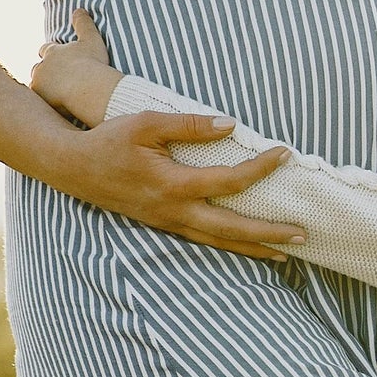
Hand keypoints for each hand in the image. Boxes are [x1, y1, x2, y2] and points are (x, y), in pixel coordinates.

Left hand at [31, 8, 122, 125]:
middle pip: (38, 68)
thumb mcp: (91, 39)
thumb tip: (79, 9)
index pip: (46, 50)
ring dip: (44, 87)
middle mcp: (41, 65)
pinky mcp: (40, 98)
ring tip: (56, 95)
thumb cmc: (92, 63)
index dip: (51, 53)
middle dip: (45, 71)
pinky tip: (56, 106)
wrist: (88, 87)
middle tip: (56, 78)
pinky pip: (40, 101)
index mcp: (52, 51)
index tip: (58, 58)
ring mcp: (39, 83)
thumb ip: (83, 23)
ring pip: (37, 84)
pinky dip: (47, 102)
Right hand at [40, 111, 302, 258]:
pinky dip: (230, 245)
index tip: (285, 152)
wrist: (72, 167)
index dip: (261, 167)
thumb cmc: (109, 140)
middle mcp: (175, 211)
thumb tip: (231, 125)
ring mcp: (168, 223)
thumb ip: (190, 124)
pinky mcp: (163, 225)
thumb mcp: (147, 123)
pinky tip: (248, 246)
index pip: (230, 180)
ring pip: (219, 242)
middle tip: (304, 235)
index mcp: (173, 184)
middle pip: (232, 228)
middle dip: (270, 233)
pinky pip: (204, 240)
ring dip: (254, 247)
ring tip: (287, 254)